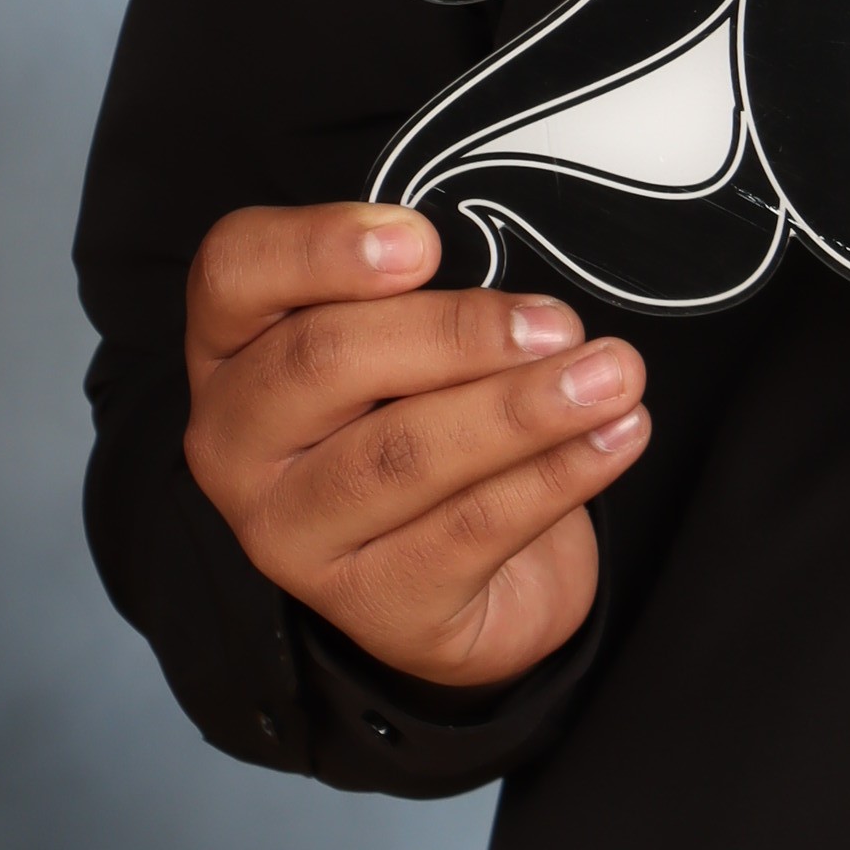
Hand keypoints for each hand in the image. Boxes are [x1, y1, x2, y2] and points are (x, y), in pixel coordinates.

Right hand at [181, 200, 648, 689]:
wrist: (464, 579)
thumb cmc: (425, 419)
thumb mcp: (410, 342)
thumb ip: (423, 302)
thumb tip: (516, 305)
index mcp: (232, 346)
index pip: (236, 271)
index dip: (321, 248)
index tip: (424, 244)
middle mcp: (234, 442)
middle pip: (323, 361)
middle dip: (455, 334)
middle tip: (559, 322)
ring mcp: (291, 534)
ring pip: (402, 454)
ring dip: (523, 409)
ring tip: (612, 376)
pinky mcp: (372, 604)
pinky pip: (469, 530)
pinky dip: (556, 476)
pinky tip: (617, 436)